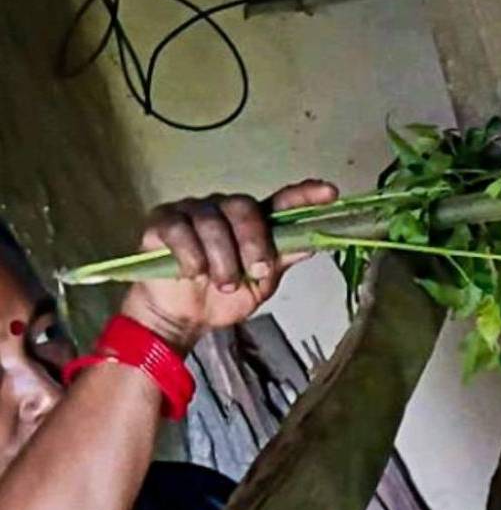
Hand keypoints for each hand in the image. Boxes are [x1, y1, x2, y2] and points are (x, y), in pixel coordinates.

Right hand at [119, 180, 339, 351]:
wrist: (184, 317)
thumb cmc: (223, 295)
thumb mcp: (261, 283)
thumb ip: (282, 259)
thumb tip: (314, 244)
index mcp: (251, 222)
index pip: (280, 202)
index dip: (303, 195)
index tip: (329, 193)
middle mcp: (222, 209)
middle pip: (243, 208)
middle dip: (253, 243)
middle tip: (255, 273)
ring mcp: (191, 211)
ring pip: (211, 222)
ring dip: (222, 260)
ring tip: (222, 284)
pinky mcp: (161, 222)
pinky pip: (179, 231)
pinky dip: (191, 257)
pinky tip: (193, 274)